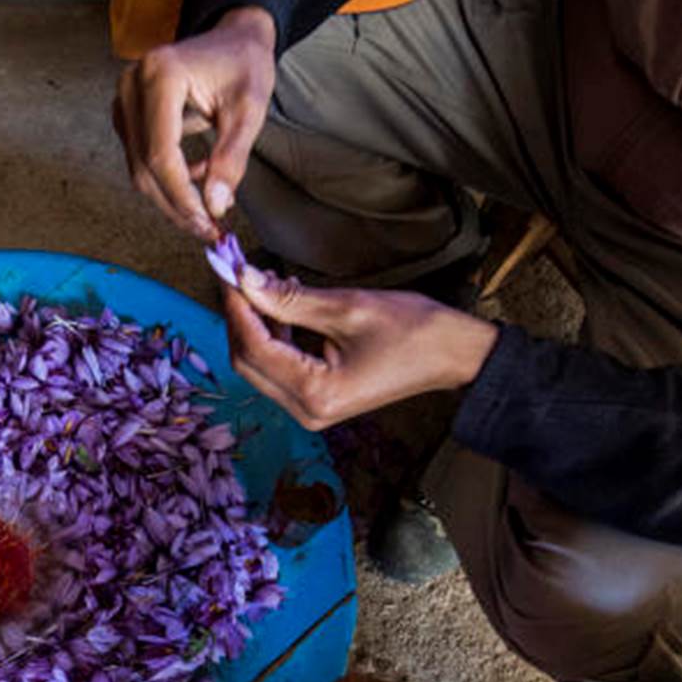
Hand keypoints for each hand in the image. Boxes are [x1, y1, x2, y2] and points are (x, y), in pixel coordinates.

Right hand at [114, 7, 276, 240]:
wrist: (231, 38)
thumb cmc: (243, 66)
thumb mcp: (249, 110)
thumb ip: (232, 159)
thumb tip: (215, 207)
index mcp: (160, 76)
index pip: (162, 155)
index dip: (182, 197)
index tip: (207, 224)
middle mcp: (131, 86)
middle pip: (145, 166)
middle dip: (176, 205)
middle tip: (206, 230)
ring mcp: (123, 99)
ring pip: (139, 168)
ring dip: (170, 196)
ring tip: (205, 209)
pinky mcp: (125, 113)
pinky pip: (139, 158)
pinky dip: (166, 179)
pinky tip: (197, 177)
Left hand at [222, 267, 498, 430]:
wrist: (454, 355)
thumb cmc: (413, 331)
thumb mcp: (348, 307)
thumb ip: (290, 299)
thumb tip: (245, 280)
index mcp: (316, 394)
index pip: (255, 348)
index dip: (236, 307)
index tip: (226, 269)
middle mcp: (306, 411)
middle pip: (248, 362)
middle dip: (238, 315)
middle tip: (233, 272)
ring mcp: (310, 409)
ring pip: (259, 364)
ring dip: (253, 323)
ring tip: (254, 280)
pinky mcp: (316, 399)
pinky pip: (279, 366)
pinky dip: (272, 335)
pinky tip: (277, 302)